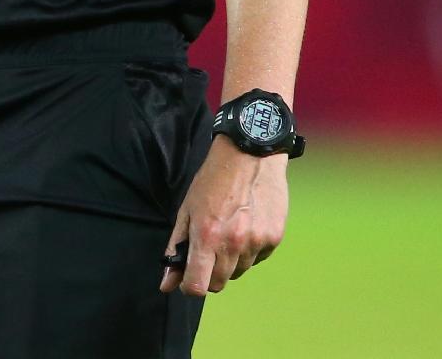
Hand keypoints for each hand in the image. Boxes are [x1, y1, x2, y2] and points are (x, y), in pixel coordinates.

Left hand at [160, 136, 289, 295]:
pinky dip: (249, 250)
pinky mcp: (274, 239)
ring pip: (239, 272)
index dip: (190, 286)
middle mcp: (233, 244)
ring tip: (228, 230)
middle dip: (209, 273)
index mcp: (206, 237)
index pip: (198, 286)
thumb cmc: (213, 181)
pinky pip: (257, 259)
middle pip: (219, 283)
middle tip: (208, 247)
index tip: (188, 276)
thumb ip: (176, 249)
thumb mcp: (186, 211)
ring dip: (230, 261)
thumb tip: (166, 284)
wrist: (250, 156)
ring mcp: (256, 242)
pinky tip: (246, 226)